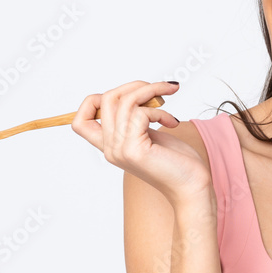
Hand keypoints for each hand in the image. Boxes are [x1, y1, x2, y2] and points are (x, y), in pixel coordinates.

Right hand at [71, 80, 211, 204]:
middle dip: (134, 86)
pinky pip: (141, 113)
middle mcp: (110, 149)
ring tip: (168, 96)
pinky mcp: (134, 150)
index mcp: (111, 146)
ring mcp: (120, 150)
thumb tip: (133, 91)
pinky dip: (160, 111)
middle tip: (158, 90)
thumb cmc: (176, 161)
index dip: (95, 101)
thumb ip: (134, 119)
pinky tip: (173, 122)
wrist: (191, 186)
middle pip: (105, 100)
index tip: (126, 96)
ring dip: (151, 91)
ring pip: (124, 101)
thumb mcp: (148, 134)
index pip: (80, 121)